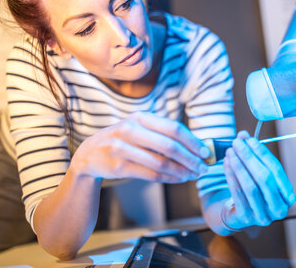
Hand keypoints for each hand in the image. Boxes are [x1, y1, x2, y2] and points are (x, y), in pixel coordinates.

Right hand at [71, 111, 209, 182]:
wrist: (89, 154)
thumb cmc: (123, 141)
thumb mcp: (139, 129)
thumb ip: (162, 135)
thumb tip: (196, 146)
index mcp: (141, 117)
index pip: (173, 128)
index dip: (192, 141)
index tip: (205, 152)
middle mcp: (131, 129)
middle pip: (169, 146)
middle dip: (191, 159)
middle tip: (203, 168)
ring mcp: (122, 148)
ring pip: (161, 163)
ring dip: (181, 171)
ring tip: (193, 176)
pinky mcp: (118, 166)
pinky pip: (151, 175)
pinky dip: (168, 178)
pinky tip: (178, 179)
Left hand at [222, 131, 295, 228]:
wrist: (239, 214)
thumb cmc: (254, 190)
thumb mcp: (258, 173)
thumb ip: (254, 155)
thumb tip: (243, 135)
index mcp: (287, 196)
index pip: (276, 170)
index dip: (263, 153)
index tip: (250, 139)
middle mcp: (278, 208)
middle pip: (264, 178)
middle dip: (249, 157)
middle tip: (237, 143)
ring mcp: (262, 215)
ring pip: (250, 186)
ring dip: (239, 165)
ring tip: (230, 151)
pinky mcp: (245, 217)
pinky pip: (237, 193)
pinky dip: (231, 176)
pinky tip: (226, 163)